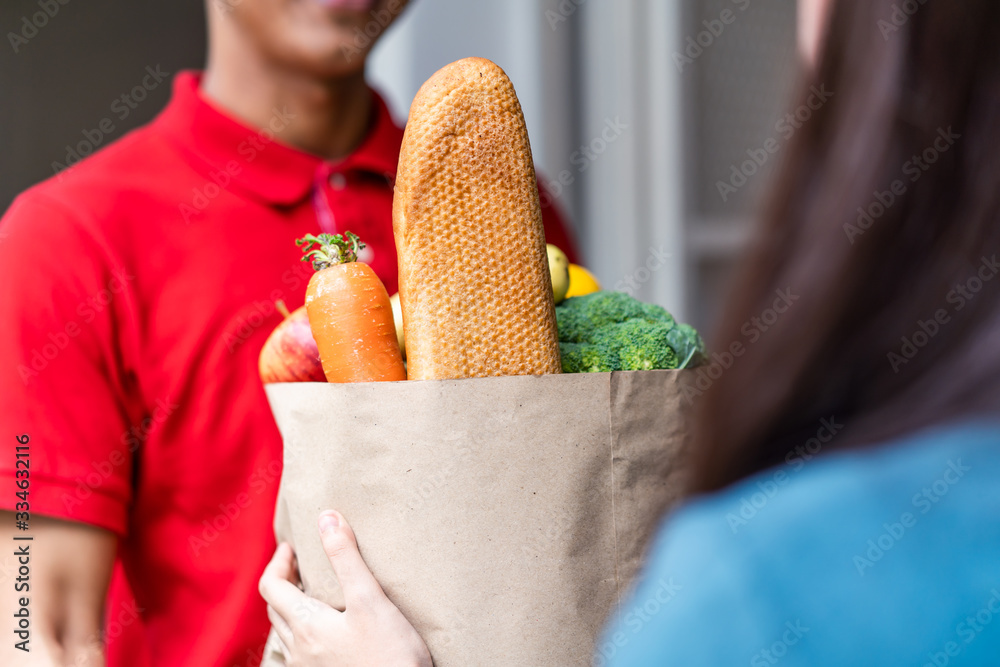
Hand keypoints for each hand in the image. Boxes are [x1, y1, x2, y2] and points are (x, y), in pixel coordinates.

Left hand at [259, 511, 431, 666]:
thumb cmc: (390, 654)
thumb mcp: (369, 599)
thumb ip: (346, 557)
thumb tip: (326, 517)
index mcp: (305, 626)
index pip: (270, 586)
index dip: (278, 561)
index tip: (293, 546)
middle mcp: (298, 650)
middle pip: (275, 609)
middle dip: (283, 581)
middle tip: (302, 563)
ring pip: (286, 633)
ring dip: (291, 607)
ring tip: (313, 593)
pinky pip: (300, 651)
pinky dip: (304, 631)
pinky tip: (327, 629)